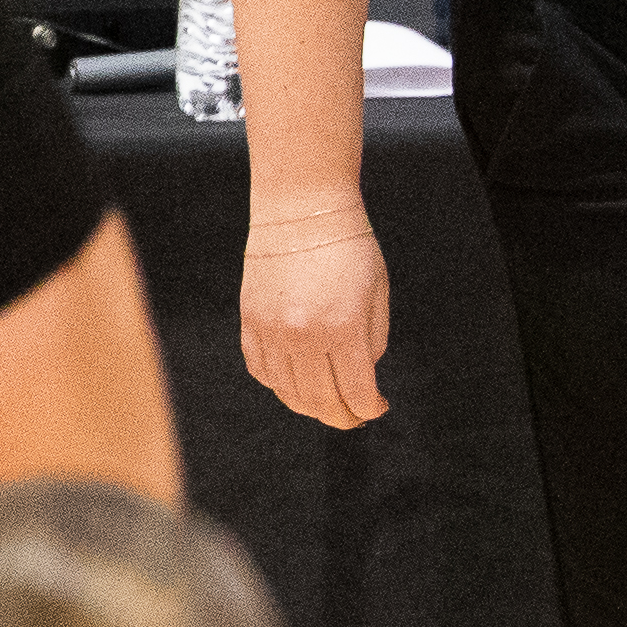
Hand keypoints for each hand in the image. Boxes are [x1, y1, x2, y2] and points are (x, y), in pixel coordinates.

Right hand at [243, 193, 389, 430]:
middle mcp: (303, 335)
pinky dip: (278, 384)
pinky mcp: (249, 322)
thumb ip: (373, 341)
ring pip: (288, 392)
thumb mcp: (377, 292)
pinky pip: (261, 370)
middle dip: (342, 417)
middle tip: (354, 416)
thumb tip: (363, 378)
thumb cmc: (348, 246)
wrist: (300, 209)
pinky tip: (295, 383)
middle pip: (320, 401)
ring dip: (310, 406)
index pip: (355, 393)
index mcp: (343, 328)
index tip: (377, 408)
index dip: (369, 409)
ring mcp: (271, 331)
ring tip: (327, 403)